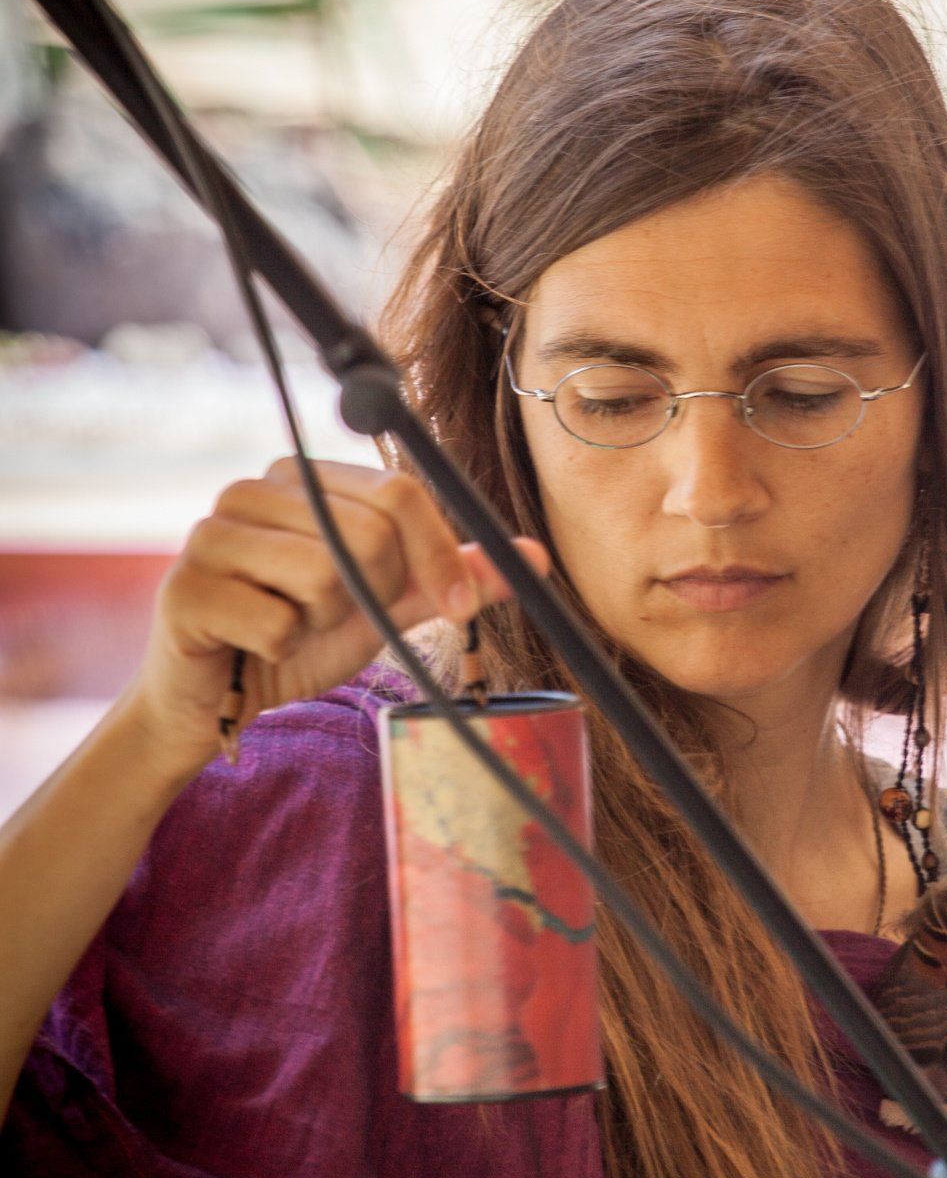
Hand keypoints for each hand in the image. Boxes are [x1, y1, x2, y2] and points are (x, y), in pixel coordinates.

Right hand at [123, 456, 551, 778]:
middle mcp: (251, 490)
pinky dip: (281, 651)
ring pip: (322, 575)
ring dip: (320, 623)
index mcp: (303, 477)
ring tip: (287, 626)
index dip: (441, 553)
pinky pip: (277, 624)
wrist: (216, 700)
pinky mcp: (184, 589)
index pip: (400, 491)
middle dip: (369, 595)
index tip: (460, 608)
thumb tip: (532, 557)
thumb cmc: (300, 638)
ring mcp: (209, 534)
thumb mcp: (387, 604)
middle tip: (329, 616)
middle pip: (368, 532)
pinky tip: (253, 646)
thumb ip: (449, 576)